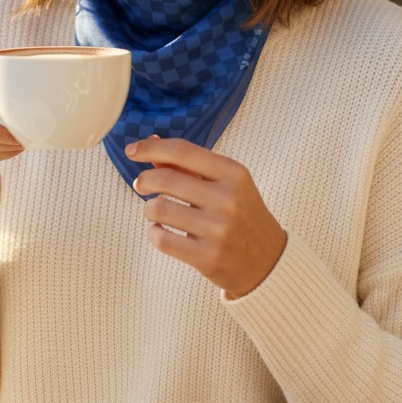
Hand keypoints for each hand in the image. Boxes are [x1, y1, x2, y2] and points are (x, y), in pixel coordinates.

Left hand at [126, 137, 285, 298]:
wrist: (269, 260)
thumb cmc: (242, 215)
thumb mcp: (225, 183)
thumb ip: (189, 164)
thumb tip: (152, 142)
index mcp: (234, 173)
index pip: (183, 151)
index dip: (151, 148)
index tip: (132, 150)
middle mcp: (228, 199)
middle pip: (166, 180)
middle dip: (144, 180)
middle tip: (140, 185)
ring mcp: (219, 230)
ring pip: (159, 210)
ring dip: (149, 209)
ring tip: (156, 211)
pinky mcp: (208, 257)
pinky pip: (162, 239)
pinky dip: (154, 232)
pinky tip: (162, 231)